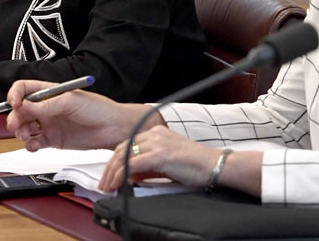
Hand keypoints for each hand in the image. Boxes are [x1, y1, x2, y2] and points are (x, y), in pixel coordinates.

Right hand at [6, 79, 156, 151]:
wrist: (113, 128)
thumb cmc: (97, 108)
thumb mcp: (71, 102)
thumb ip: (47, 105)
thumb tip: (24, 106)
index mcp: (49, 92)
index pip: (24, 89)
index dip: (15, 95)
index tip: (15, 104)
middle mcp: (46, 107)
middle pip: (20, 110)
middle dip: (15, 117)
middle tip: (16, 125)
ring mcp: (48, 124)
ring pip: (24, 127)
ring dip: (20, 131)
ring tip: (26, 135)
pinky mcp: (53, 140)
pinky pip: (34, 142)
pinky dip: (30, 145)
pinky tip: (34, 145)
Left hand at [99, 124, 219, 191]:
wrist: (214, 165)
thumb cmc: (195, 165)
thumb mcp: (166, 165)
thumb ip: (147, 168)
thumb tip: (129, 176)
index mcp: (156, 133)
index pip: (127, 144)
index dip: (115, 161)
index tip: (109, 176)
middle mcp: (154, 134)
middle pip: (122, 148)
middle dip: (110, 168)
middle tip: (104, 184)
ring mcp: (157, 142)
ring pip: (124, 155)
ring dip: (113, 172)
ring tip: (108, 186)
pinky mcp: (160, 154)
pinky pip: (133, 163)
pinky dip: (122, 174)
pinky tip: (118, 183)